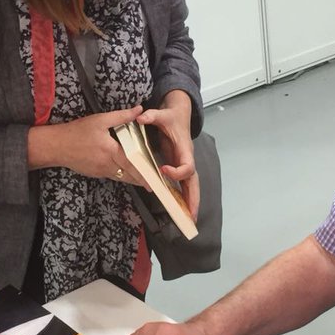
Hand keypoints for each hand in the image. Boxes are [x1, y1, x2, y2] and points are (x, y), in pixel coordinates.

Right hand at [31, 106, 145, 183]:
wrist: (56, 146)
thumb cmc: (77, 131)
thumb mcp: (100, 120)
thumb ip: (121, 116)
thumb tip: (139, 110)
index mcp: (110, 150)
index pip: (131, 163)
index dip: (143, 172)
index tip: (153, 178)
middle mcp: (107, 164)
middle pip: (128, 174)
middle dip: (141, 180)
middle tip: (153, 185)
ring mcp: (100, 171)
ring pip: (120, 177)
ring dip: (132, 180)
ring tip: (144, 182)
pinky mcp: (94, 173)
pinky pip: (111, 175)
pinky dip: (120, 176)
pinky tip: (126, 174)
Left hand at [136, 90, 198, 217]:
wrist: (179, 113)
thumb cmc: (172, 116)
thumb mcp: (162, 113)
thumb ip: (152, 116)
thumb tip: (141, 117)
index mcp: (185, 149)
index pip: (187, 165)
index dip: (178, 171)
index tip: (163, 171)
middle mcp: (187, 159)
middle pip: (194, 183)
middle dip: (193, 199)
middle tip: (190, 217)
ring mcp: (184, 164)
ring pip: (191, 186)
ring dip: (190, 203)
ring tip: (187, 221)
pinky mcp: (179, 166)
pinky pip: (183, 185)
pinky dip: (184, 198)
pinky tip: (180, 211)